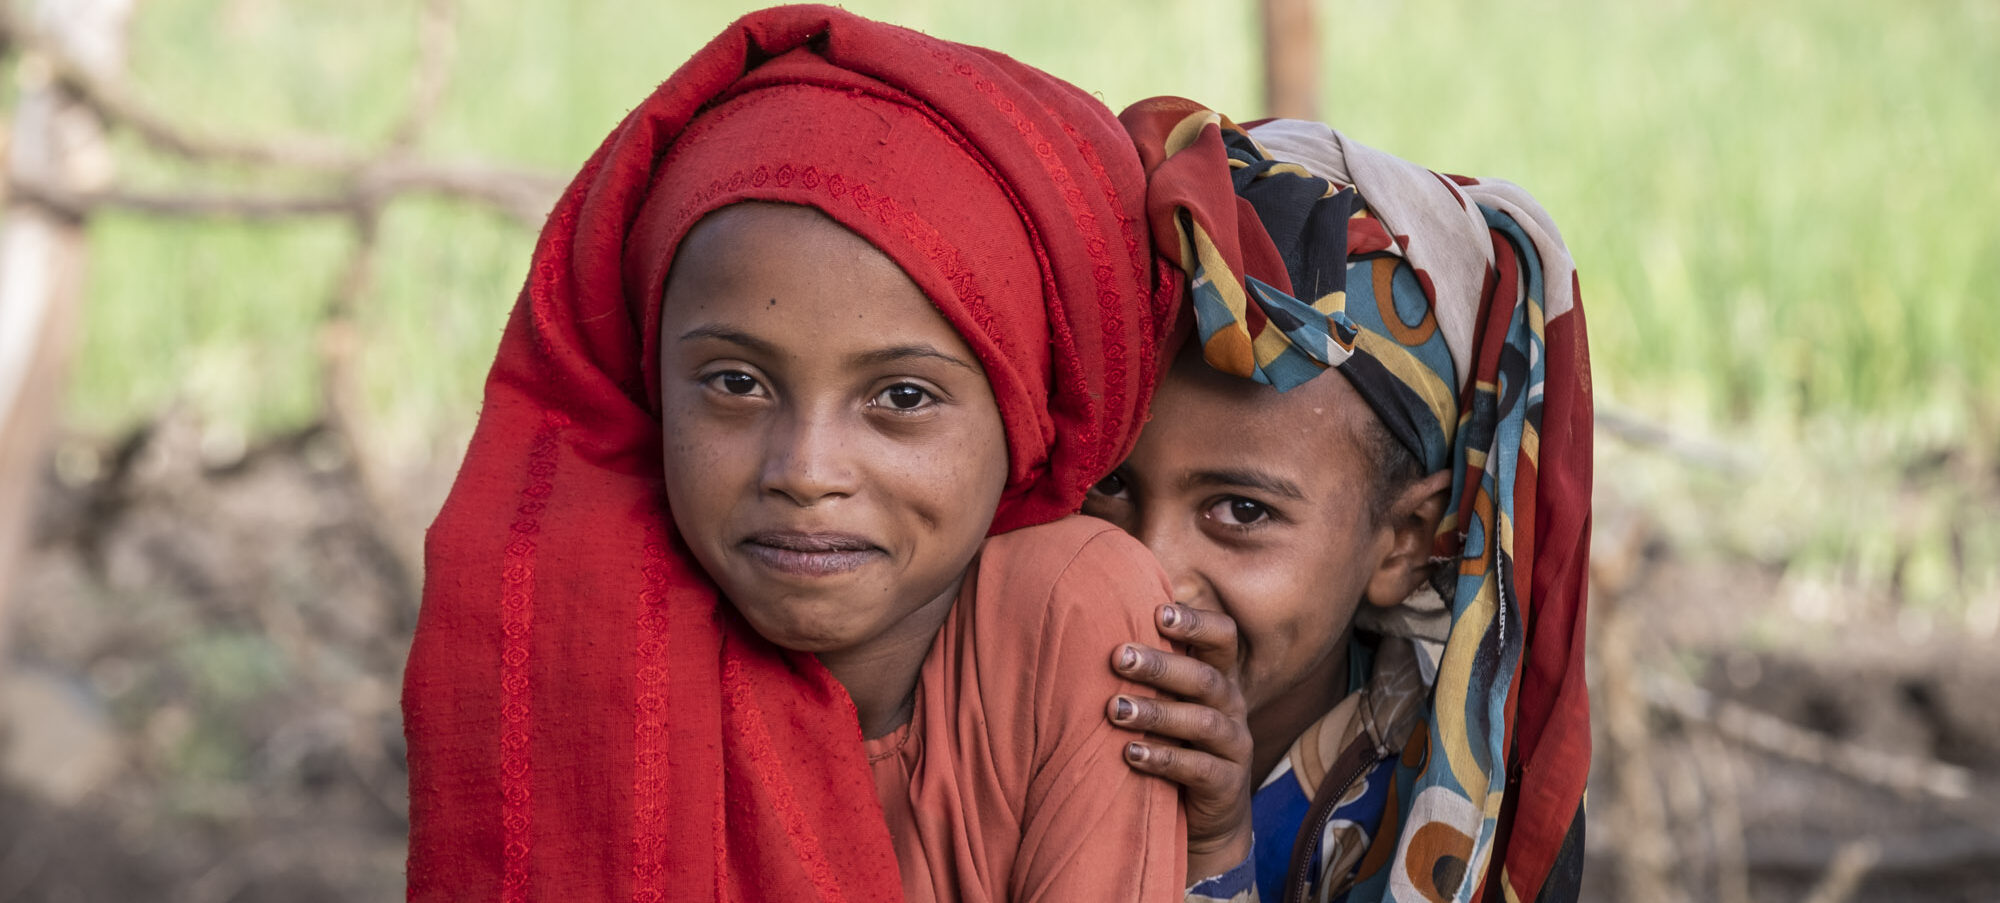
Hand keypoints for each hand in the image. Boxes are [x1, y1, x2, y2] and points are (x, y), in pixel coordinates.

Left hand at [1107, 602, 1252, 882]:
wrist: (1204, 816)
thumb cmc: (1175, 742)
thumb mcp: (1169, 701)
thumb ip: (1149, 668)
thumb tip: (1099, 620)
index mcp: (1219, 677)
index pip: (1223, 637)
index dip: (1196, 623)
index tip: (1158, 612)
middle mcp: (1232, 706)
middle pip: (1204, 678)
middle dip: (1161, 666)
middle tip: (1119, 657)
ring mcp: (1234, 746)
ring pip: (1201, 722)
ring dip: (1156, 713)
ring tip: (1115, 709)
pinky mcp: (1228, 784)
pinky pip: (1199, 769)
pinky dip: (1164, 759)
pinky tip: (1131, 753)